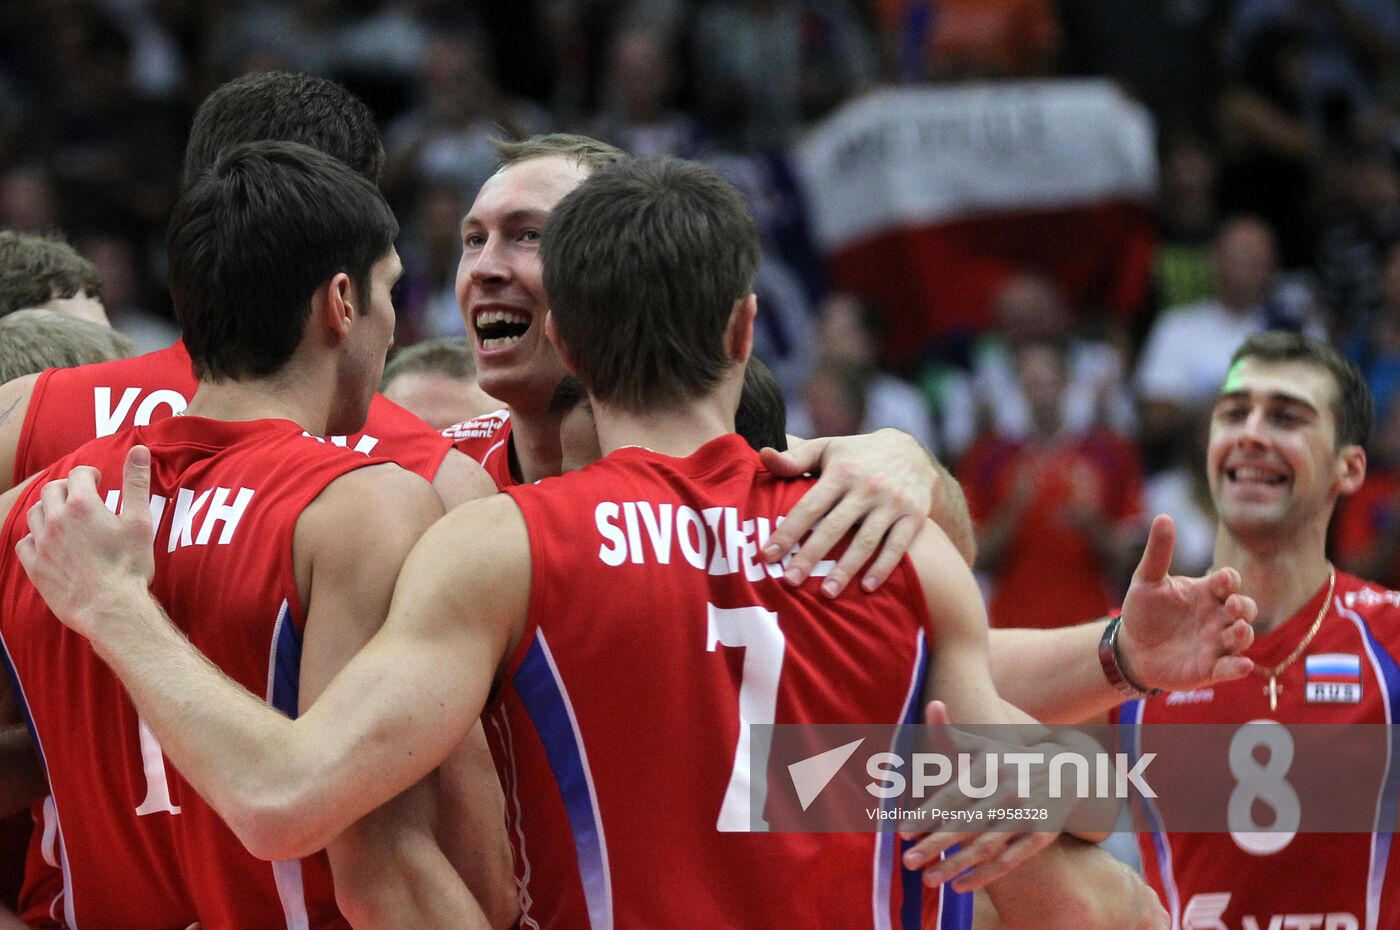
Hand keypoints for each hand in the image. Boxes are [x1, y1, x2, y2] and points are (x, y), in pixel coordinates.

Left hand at [16, 445, 155, 639]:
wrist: (110, 607)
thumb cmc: (129, 565)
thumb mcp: (140, 521)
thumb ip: (136, 482)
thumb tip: (139, 449)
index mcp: (82, 505)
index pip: (77, 475)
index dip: (89, 474)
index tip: (98, 481)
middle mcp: (55, 520)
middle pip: (51, 490)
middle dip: (65, 488)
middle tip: (80, 496)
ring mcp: (42, 544)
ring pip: (34, 513)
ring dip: (47, 509)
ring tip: (63, 516)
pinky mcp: (35, 566)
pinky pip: (24, 542)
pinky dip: (34, 536)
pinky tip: (48, 541)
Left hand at [760, 430, 933, 596]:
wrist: (913, 453)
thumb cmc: (856, 455)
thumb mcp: (827, 449)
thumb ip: (795, 457)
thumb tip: (763, 455)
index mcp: (841, 471)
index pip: (810, 506)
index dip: (788, 531)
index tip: (768, 554)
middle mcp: (867, 487)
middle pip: (834, 527)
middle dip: (811, 555)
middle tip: (790, 580)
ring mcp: (892, 503)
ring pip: (866, 541)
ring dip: (846, 569)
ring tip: (826, 593)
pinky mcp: (914, 516)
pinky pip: (897, 546)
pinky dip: (883, 568)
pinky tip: (867, 588)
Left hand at [897, 702, 1062, 892]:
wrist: (1070, 770)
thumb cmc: (1010, 760)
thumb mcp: (984, 745)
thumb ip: (951, 734)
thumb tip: (933, 703)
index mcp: (990, 768)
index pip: (953, 795)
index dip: (928, 814)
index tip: (903, 833)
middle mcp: (1008, 790)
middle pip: (967, 822)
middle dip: (936, 844)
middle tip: (907, 862)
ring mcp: (1027, 814)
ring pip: (987, 844)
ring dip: (957, 864)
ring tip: (928, 880)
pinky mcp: (1042, 835)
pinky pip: (1011, 860)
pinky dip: (987, 875)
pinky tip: (960, 886)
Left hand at [1116, 515, 1256, 690]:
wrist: (1131, 648)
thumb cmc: (1144, 611)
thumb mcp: (1147, 580)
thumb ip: (1158, 552)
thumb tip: (1164, 516)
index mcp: (1207, 592)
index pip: (1227, 581)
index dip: (1228, 580)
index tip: (1222, 581)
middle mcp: (1218, 616)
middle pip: (1244, 608)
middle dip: (1244, 606)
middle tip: (1232, 605)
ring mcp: (1217, 643)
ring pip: (1242, 637)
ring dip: (1244, 634)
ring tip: (1239, 630)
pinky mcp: (1210, 668)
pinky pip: (1230, 668)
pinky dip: (1238, 667)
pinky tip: (1242, 665)